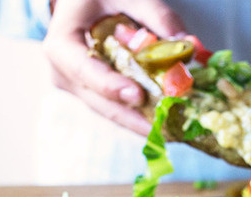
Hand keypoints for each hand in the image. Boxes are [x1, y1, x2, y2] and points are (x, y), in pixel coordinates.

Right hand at [43, 0, 185, 135]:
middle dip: (136, 118)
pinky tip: (168, 123)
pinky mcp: (93, 96)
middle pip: (101, 103)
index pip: (85, 70)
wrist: (79, 5)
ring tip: (174, 130)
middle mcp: (64, 74)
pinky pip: (119, 109)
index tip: (138, 96)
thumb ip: (156, 16)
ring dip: (143, 122)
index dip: (111, 86)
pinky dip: (142, 115)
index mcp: (62, 45)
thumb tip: (188, 44)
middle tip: (169, 127)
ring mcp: (78, 89)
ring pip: (112, 112)